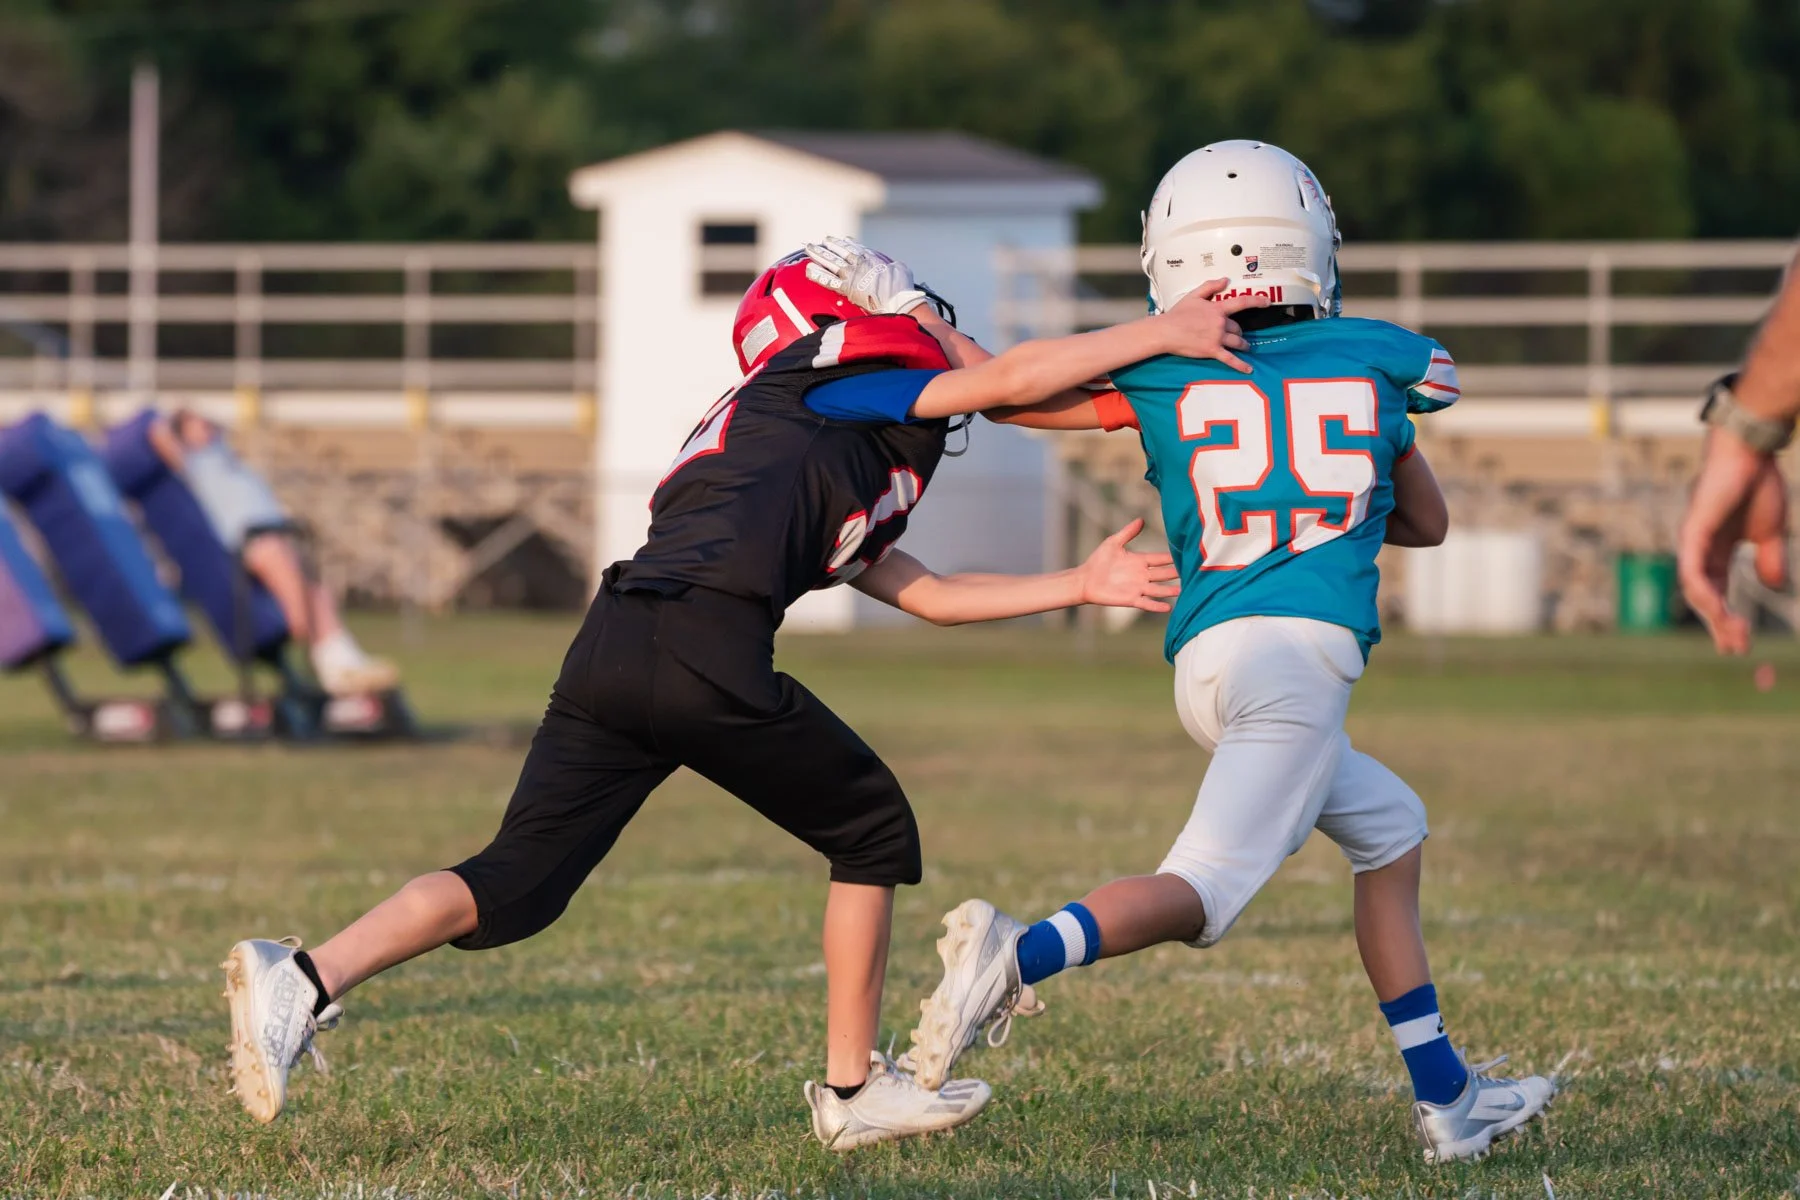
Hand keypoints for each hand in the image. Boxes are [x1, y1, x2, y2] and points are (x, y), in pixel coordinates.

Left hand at [803, 236, 928, 314]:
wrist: (898, 298)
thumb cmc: (902, 286)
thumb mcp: (898, 267)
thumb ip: (889, 264)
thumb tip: (890, 265)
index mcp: (870, 257)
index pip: (852, 247)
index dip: (842, 243)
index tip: (835, 240)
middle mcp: (858, 263)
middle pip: (838, 252)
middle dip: (826, 247)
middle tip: (814, 244)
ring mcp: (851, 275)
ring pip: (831, 262)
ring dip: (818, 255)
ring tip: (808, 250)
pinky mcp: (847, 288)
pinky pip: (828, 280)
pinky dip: (818, 275)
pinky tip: (808, 270)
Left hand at [1078, 518, 1179, 611]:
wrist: (1085, 580)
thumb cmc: (1098, 561)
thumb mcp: (1113, 543)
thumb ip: (1128, 532)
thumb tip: (1141, 519)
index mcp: (1140, 560)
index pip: (1160, 558)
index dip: (1173, 557)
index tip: (1188, 554)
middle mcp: (1142, 575)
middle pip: (1164, 574)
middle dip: (1177, 573)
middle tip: (1194, 572)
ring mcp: (1138, 588)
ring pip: (1158, 589)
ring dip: (1170, 590)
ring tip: (1183, 590)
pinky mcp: (1130, 599)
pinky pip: (1146, 603)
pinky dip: (1156, 605)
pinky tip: (1168, 607)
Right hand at [1155, 278, 1268, 372]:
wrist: (1166, 331)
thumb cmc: (1178, 313)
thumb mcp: (1193, 295)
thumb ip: (1211, 286)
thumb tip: (1226, 280)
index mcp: (1218, 309)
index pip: (1242, 302)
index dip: (1257, 301)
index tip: (1267, 302)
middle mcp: (1220, 323)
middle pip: (1237, 327)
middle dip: (1238, 330)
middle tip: (1237, 333)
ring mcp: (1217, 338)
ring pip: (1237, 342)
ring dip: (1243, 344)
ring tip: (1245, 347)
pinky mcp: (1212, 351)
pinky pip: (1230, 359)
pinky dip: (1240, 365)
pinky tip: (1249, 369)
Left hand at [1677, 430, 1789, 653]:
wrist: (1752, 455)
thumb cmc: (1757, 486)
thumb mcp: (1768, 534)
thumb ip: (1768, 560)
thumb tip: (1775, 586)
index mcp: (1715, 551)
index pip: (1716, 591)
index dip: (1726, 617)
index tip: (1740, 642)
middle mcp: (1698, 550)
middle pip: (1704, 596)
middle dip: (1719, 623)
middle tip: (1734, 649)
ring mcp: (1692, 542)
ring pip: (1696, 588)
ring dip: (1713, 614)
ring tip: (1732, 634)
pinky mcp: (1692, 532)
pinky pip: (1691, 569)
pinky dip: (1702, 590)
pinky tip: (1714, 609)